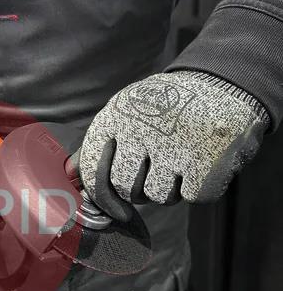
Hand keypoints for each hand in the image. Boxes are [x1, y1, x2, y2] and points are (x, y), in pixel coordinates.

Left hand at [79, 71, 269, 218]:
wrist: (222, 83)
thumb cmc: (167, 106)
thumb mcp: (127, 111)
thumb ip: (98, 144)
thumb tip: (69, 173)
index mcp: (115, 116)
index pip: (93, 168)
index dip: (100, 195)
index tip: (113, 208)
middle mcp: (139, 130)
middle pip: (124, 189)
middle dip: (139, 190)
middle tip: (156, 170)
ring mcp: (172, 147)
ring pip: (157, 196)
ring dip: (170, 189)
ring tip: (181, 159)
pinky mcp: (203, 163)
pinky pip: (191, 196)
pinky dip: (199, 187)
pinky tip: (202, 162)